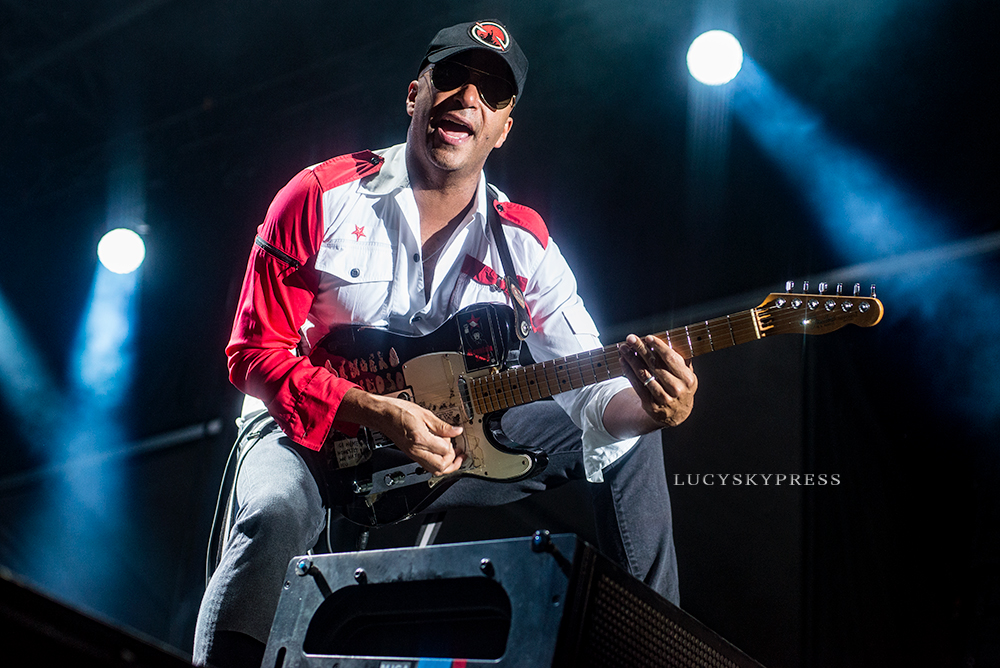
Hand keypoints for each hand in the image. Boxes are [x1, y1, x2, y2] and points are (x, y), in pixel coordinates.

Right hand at [340, 389, 464, 474]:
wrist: (380, 414)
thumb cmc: (397, 410)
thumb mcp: (423, 413)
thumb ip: (442, 425)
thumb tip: (456, 430)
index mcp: (420, 439)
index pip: (445, 450)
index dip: (453, 443)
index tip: (454, 435)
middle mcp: (416, 450)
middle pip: (441, 467)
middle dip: (453, 460)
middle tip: (458, 450)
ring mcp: (412, 454)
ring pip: (434, 470)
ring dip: (447, 466)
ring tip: (454, 456)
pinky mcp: (410, 454)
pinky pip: (427, 466)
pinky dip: (437, 464)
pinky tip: (441, 454)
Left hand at [619, 334, 696, 427]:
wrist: (677, 414)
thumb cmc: (680, 388)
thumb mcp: (686, 375)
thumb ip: (680, 359)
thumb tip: (669, 338)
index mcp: (687, 378)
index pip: (671, 358)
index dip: (658, 347)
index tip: (648, 338)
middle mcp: (676, 389)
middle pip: (654, 365)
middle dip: (640, 349)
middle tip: (631, 339)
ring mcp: (663, 398)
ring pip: (644, 374)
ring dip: (631, 359)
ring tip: (624, 349)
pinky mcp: (651, 404)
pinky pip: (637, 385)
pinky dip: (629, 372)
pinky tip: (624, 362)